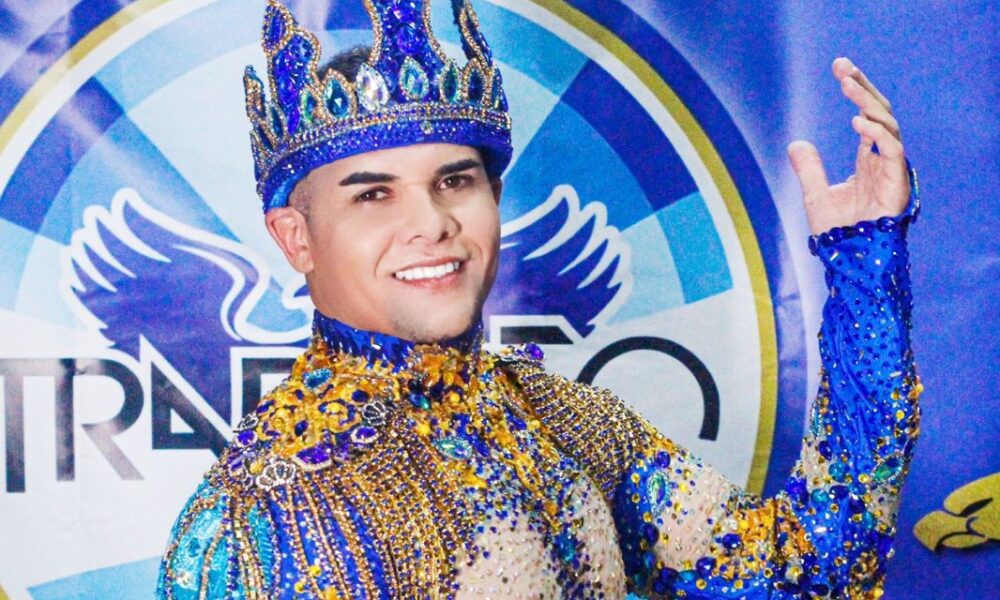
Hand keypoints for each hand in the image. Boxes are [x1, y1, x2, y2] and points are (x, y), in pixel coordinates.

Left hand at [788, 57, 910, 235]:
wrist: (850, 261)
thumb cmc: (838, 233)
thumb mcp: (815, 194)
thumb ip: (809, 168)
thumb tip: (796, 143)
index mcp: (869, 158)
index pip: (867, 115)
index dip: (856, 90)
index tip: (839, 67)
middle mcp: (883, 160)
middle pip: (879, 112)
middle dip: (862, 87)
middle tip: (842, 65)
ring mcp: (892, 170)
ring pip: (889, 125)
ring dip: (868, 103)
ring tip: (846, 86)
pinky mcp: (896, 184)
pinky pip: (894, 151)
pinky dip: (878, 134)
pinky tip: (858, 122)